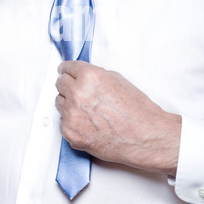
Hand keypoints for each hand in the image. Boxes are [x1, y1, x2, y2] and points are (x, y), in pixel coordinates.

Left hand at [55, 61, 180, 176]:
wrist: (144, 136)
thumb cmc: (137, 110)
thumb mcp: (118, 80)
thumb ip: (95, 76)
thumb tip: (82, 77)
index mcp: (89, 77)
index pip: (67, 67)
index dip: (66, 69)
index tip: (64, 71)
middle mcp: (77, 94)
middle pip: (60, 83)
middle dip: (68, 85)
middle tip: (77, 91)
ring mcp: (71, 115)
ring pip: (59, 103)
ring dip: (69, 103)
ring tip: (88, 110)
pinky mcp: (70, 133)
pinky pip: (63, 122)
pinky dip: (72, 122)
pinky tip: (88, 124)